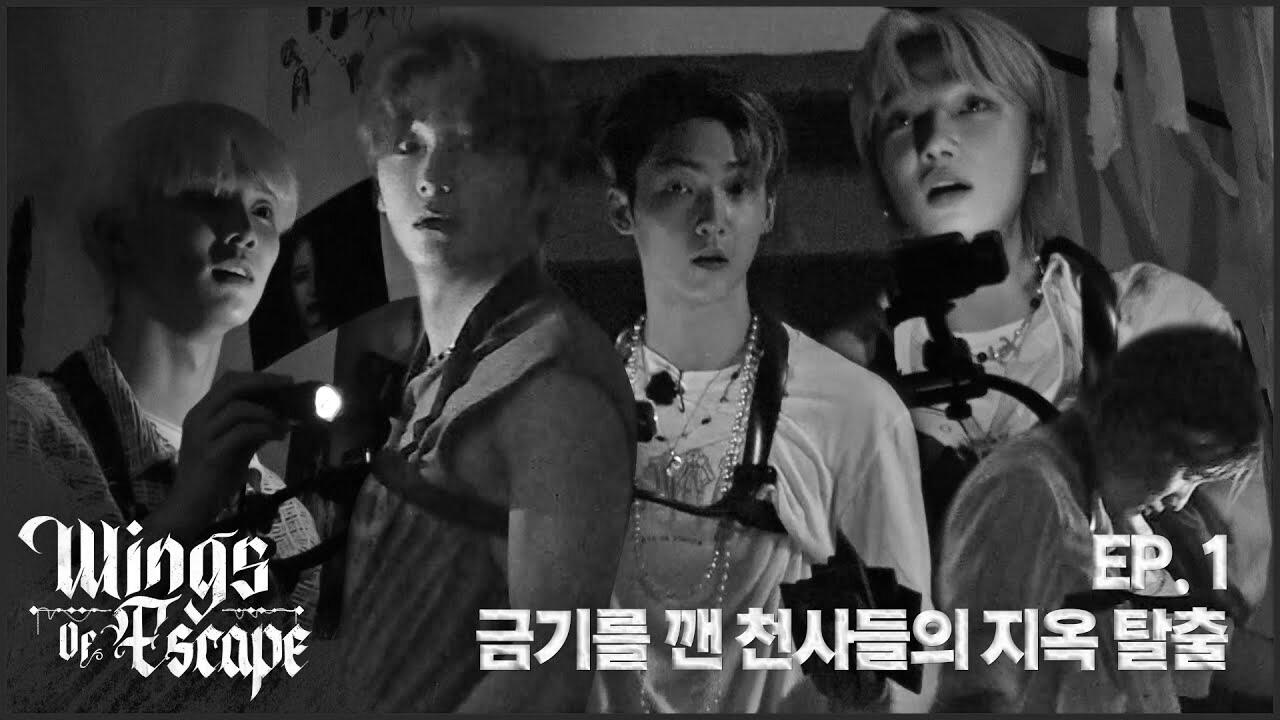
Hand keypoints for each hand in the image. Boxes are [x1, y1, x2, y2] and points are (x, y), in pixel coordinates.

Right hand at [156, 372, 293, 537]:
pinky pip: (242, 432)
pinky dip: (265, 430)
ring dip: (268, 413)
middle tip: (289, 386)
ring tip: (284, 424)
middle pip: (232, 386)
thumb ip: (252, 429)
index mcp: (201, 413)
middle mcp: (198, 418)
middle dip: (264, 382)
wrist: (190, 507)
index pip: (228, 381)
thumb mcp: (235, 447)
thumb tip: (281, 416)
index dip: (257, 377)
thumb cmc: (212, 477)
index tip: (283, 381)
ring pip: (239, 408)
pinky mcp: (211, 454)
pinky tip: (278, 436)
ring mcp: (202, 436)